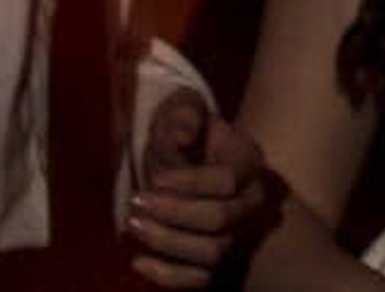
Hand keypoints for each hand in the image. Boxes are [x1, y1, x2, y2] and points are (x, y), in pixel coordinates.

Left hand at [128, 91, 279, 289]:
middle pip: (220, 219)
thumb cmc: (185, 133)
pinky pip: (198, 281)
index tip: (155, 176)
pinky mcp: (216, 262)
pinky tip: (138, 261)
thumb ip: (184, 114)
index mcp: (248, 160)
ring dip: (168, 241)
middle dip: (174, 212)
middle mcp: (250, 201)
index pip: (227, 180)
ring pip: (211, 252)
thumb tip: (183, 137)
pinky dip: (167, 276)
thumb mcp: (184, 109)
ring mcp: (237, 233)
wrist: (193, 161)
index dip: (189, 182)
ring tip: (134, 224)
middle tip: (136, 201)